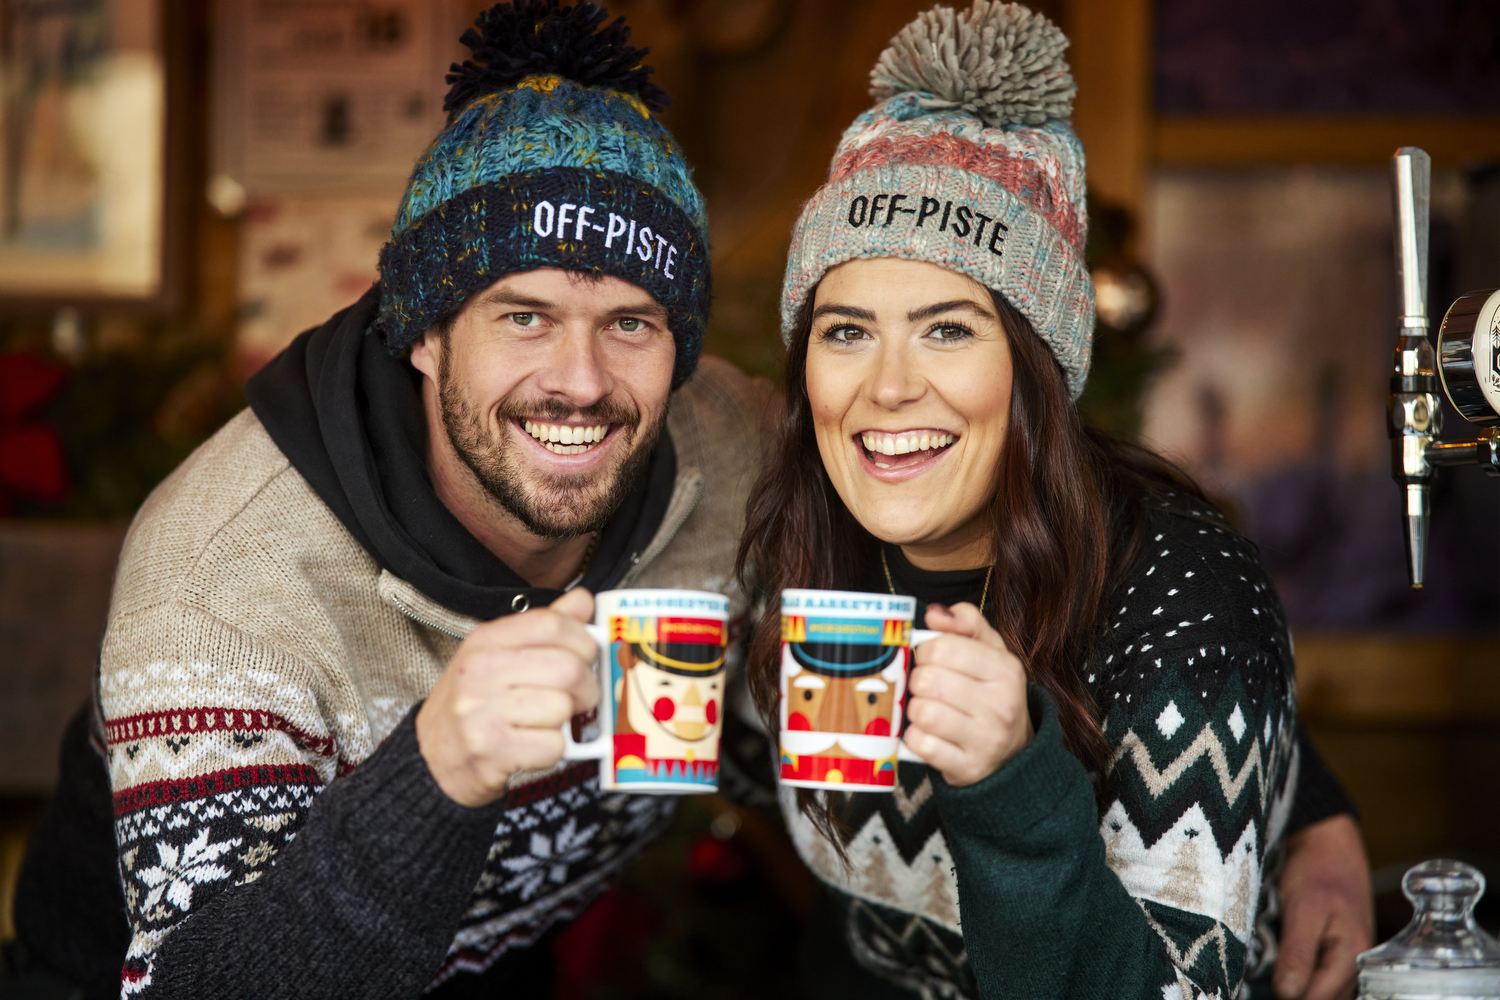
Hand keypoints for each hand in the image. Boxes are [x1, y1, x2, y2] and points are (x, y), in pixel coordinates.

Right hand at [416, 588, 599, 807]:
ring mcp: (483, 712)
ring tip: (546, 722)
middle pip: (568, 668)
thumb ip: (543, 626)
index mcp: (486, 641)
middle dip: (587, 687)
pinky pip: (554, 746)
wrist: (431, 755)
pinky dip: (554, 750)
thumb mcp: (498, 654)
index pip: (552, 624)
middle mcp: (481, 671)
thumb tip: (583, 600)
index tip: (587, 656)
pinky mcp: (492, 750)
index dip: (584, 641)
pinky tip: (534, 745)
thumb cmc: (473, 702)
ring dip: (566, 721)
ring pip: (563, 707)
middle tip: (579, 697)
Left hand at [902, 601, 1032, 786]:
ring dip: (914, 710)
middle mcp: (1001, 705)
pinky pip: (920, 744)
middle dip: (918, 681)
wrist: (1013, 753)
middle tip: (926, 686)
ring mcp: (986, 740)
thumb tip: (934, 613)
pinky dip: (915, 738)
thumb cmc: (992, 694)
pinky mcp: (968, 767)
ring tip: (927, 709)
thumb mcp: (990, 652)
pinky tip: (928, 733)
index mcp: (1006, 670)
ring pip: (922, 712)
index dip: (925, 651)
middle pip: (927, 679)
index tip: (930, 659)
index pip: (943, 647)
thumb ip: (966, 623)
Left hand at [1274, 814, 1373, 999]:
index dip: (1286, 995)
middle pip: (1320, 997)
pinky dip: (1298, 970)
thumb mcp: (1303, 908)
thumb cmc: (1316, 867)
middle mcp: (1355, 964)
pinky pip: (1317, 973)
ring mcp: (1346, 958)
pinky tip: (1281, 958)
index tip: (1259, 981)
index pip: (1316, 999)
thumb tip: (1287, 994)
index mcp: (1352, 957)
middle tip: (1263, 965)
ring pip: (1319, 988)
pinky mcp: (1333, 950)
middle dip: (1290, 989)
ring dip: (1295, 980)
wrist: (1326, 839)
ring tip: (1269, 959)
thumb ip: (1297, 953)